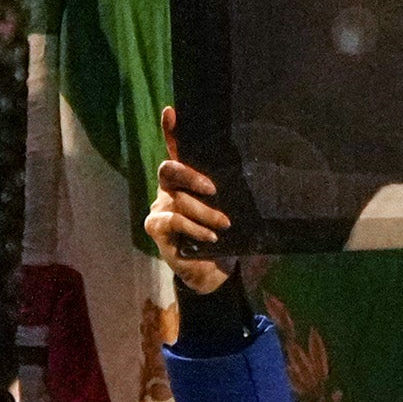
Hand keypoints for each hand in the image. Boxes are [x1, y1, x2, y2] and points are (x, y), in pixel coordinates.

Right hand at [141, 152, 237, 295]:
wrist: (211, 269)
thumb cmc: (221, 231)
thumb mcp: (226, 209)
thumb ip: (227, 192)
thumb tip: (247, 177)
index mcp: (184, 178)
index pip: (177, 153)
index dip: (176, 141)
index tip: (183, 133)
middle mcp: (167, 189)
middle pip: (170, 171)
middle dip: (192, 177)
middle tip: (213, 191)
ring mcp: (159, 207)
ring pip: (179, 200)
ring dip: (205, 213)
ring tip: (224, 224)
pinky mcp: (155, 226)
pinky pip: (174, 221)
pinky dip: (195, 228)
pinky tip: (211, 237)